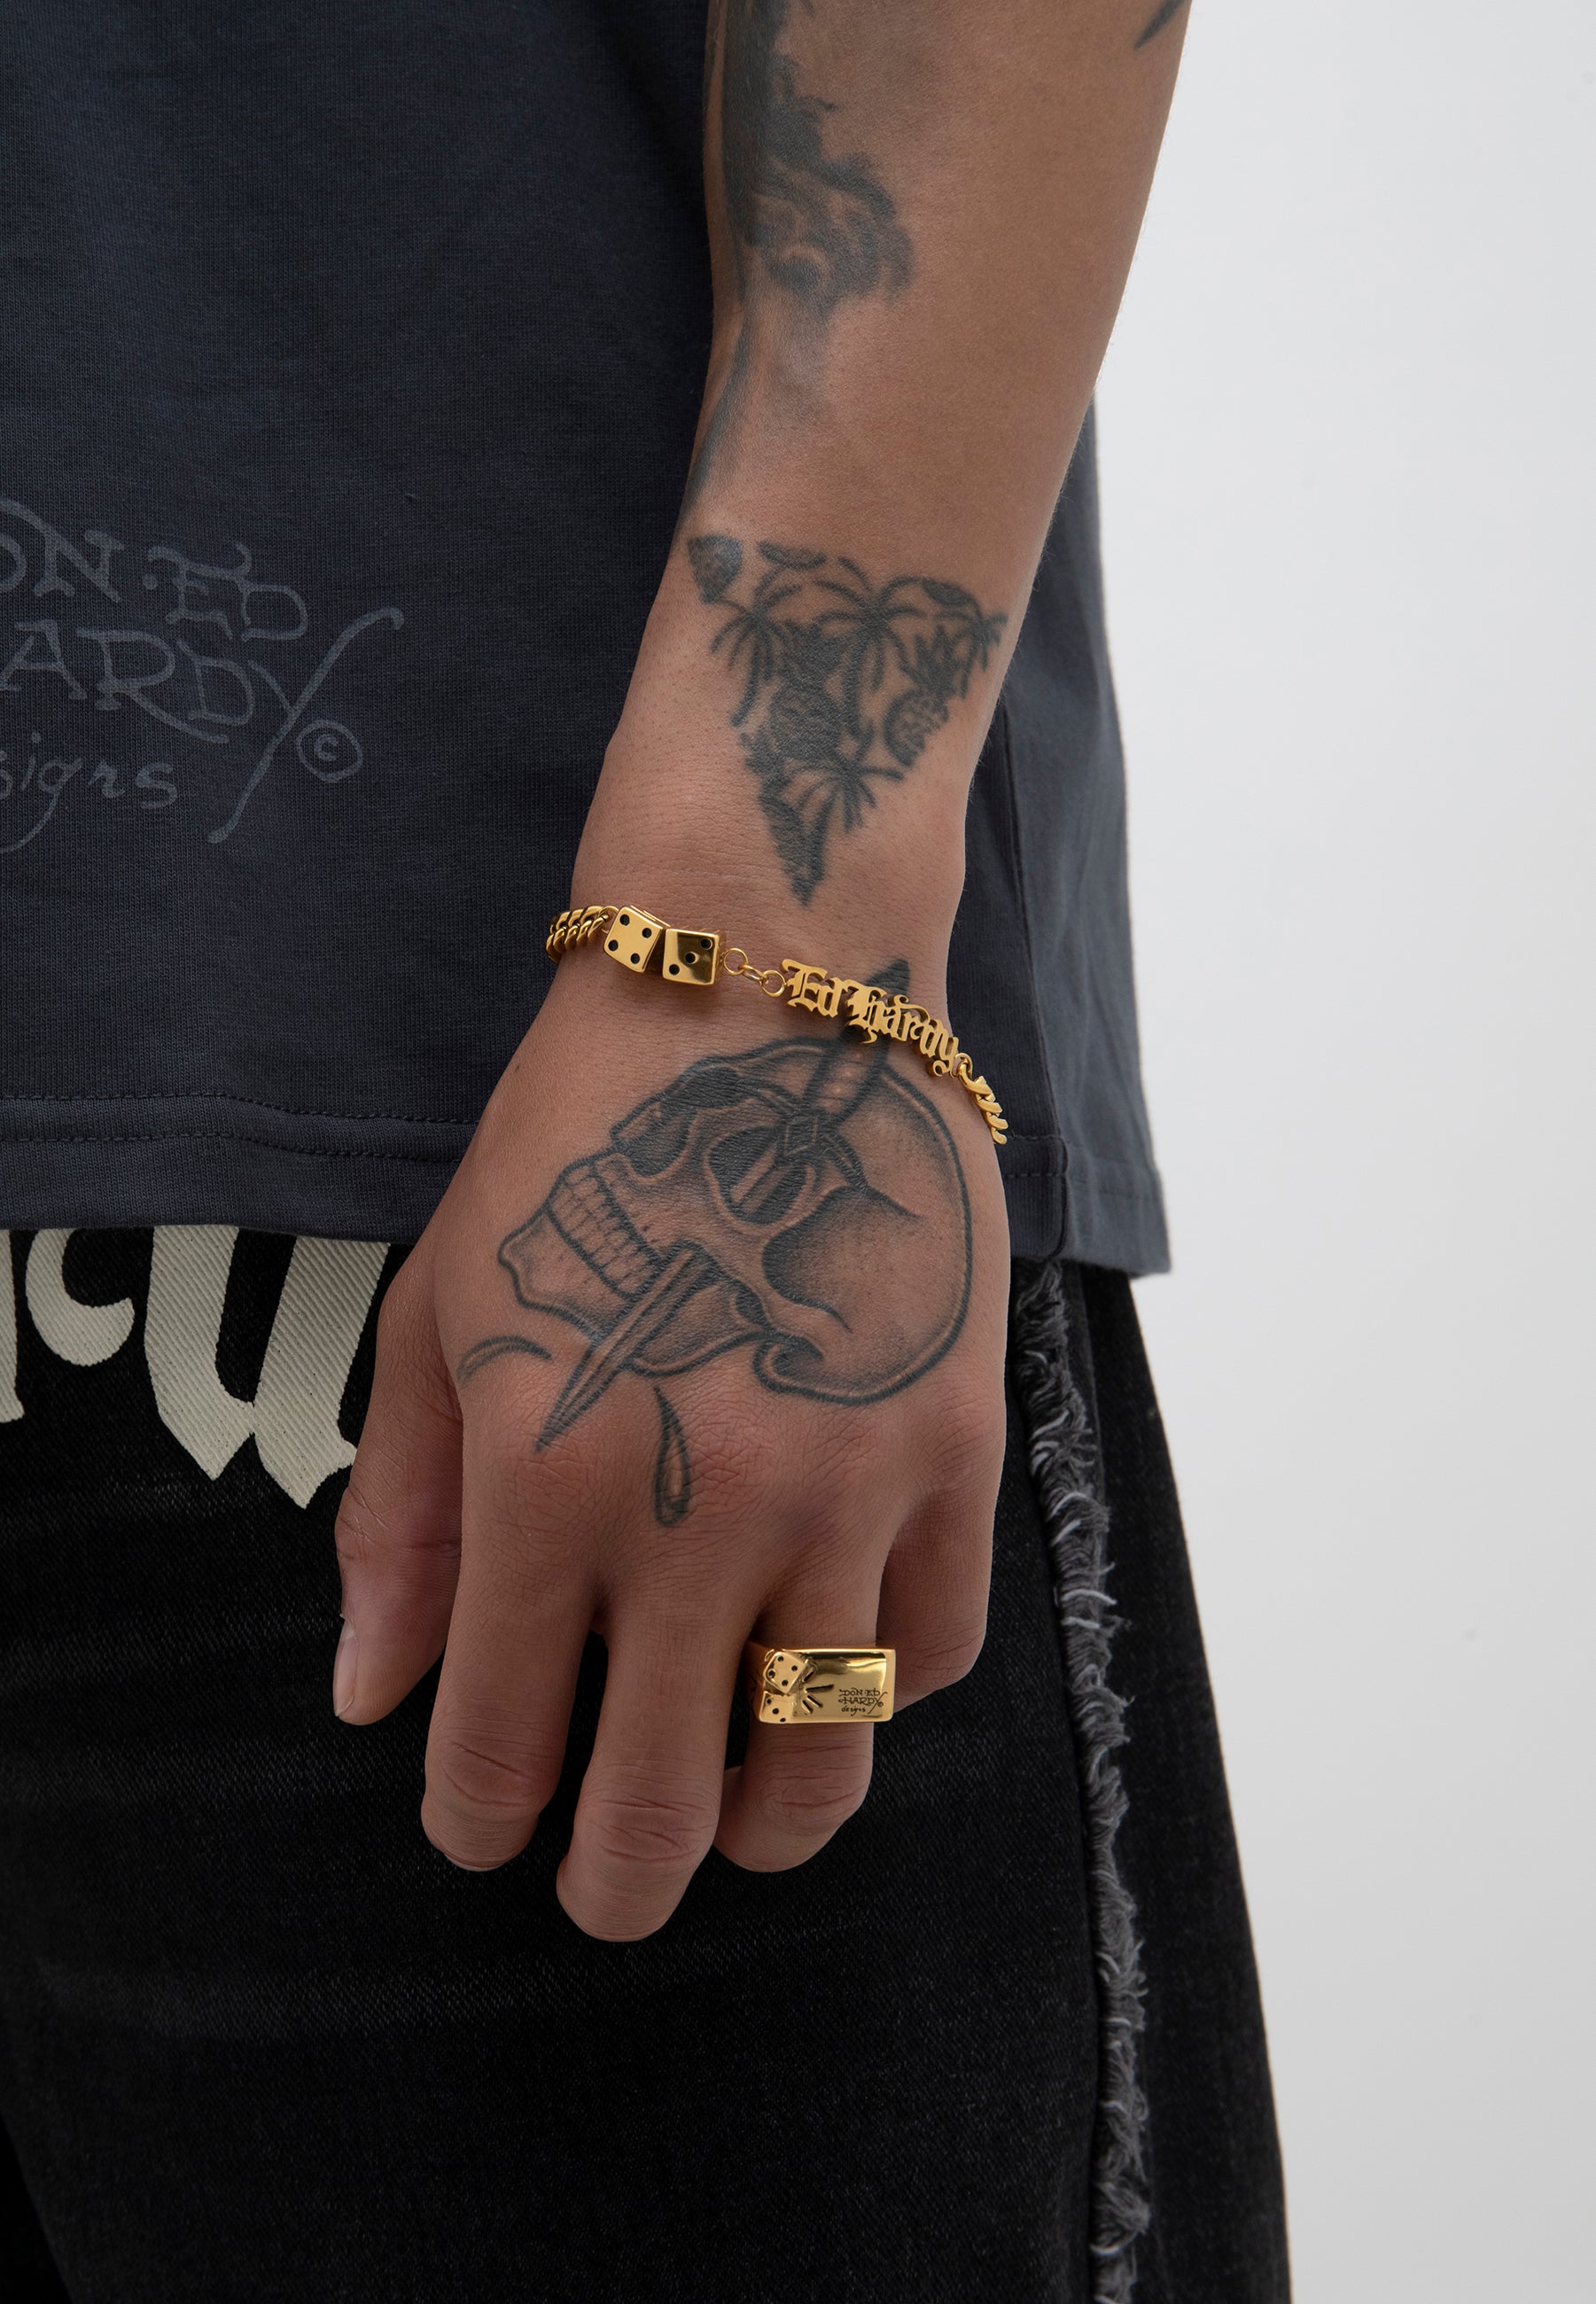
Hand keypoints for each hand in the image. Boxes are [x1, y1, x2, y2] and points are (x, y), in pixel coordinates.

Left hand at [331, 953, 1008, 1939]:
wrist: (771, 1006)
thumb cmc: (579, 1148)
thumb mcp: (444, 1310)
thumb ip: (403, 1518)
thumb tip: (376, 1698)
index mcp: (551, 1477)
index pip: (508, 1739)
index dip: (483, 1819)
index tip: (481, 1826)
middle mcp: (708, 1509)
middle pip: (670, 1797)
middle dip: (621, 1880)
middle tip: (607, 1893)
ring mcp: (851, 1487)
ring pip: (826, 1751)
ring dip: (771, 1826)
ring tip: (743, 1827)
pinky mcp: (957, 1449)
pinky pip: (934, 1643)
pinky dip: (881, 1686)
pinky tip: (837, 1661)